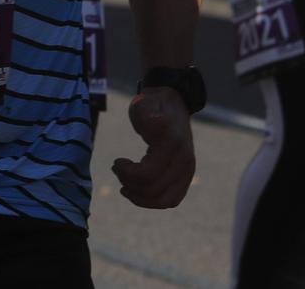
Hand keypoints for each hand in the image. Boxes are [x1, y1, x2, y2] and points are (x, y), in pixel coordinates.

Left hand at [112, 86, 195, 208]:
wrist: (172, 104)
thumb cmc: (152, 104)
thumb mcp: (144, 103)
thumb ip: (147, 113)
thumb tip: (155, 122)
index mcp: (174, 143)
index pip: (148, 174)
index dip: (127, 173)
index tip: (116, 161)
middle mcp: (185, 160)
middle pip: (154, 189)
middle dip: (130, 183)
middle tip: (117, 169)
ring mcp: (188, 170)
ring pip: (164, 200)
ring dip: (140, 197)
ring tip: (124, 184)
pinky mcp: (186, 177)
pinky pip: (171, 200)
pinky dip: (152, 201)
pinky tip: (135, 192)